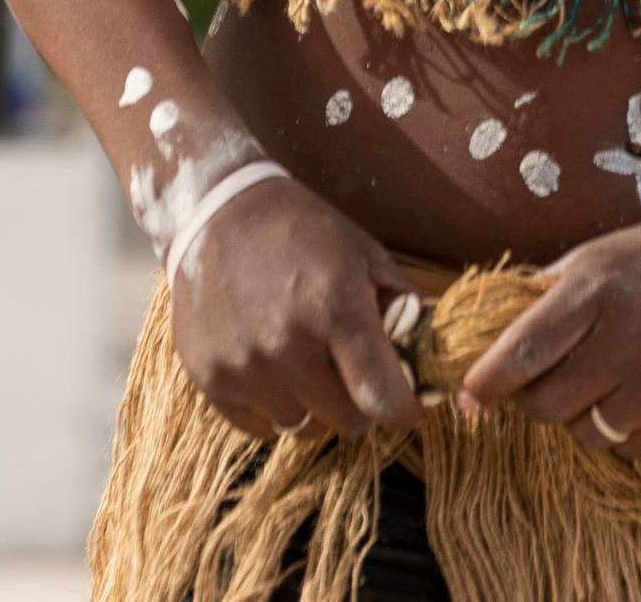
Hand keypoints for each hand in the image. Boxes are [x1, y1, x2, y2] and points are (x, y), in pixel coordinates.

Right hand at [170, 172, 418, 440]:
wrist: (218, 213)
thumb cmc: (301, 231)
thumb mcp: (364, 254)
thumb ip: (402, 306)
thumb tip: (432, 354)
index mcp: (336, 308)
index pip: (382, 396)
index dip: (404, 411)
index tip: (409, 409)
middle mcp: (288, 343)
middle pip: (346, 420)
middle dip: (360, 404)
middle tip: (353, 377)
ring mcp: (244, 365)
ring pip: (302, 426)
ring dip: (314, 406)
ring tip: (308, 365)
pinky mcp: (209, 378)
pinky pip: (258, 427)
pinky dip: (274, 408)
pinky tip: (274, 370)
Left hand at [457, 209, 640, 458]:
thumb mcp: (603, 255)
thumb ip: (548, 296)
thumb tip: (487, 341)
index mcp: (598, 286)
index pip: (523, 351)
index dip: (486, 382)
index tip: (468, 397)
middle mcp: (630, 334)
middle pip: (547, 404)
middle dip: (536, 399)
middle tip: (552, 380)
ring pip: (586, 434)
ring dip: (582, 416)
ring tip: (605, 382)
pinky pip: (632, 448)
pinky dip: (624, 432)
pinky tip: (639, 397)